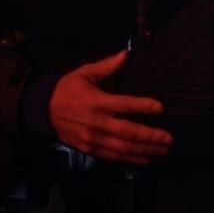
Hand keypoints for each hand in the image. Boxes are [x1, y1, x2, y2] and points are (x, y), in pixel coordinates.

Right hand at [49, 50, 172, 164]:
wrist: (43, 110)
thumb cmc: (67, 89)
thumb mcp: (84, 73)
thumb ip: (107, 66)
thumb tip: (126, 53)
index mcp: (96, 101)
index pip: (124, 104)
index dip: (143, 106)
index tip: (160, 108)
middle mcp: (96, 122)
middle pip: (128, 131)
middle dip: (150, 135)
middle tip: (169, 138)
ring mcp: (93, 138)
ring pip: (123, 147)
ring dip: (145, 149)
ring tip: (163, 149)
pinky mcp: (89, 148)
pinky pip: (113, 156)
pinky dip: (130, 159)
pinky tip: (145, 158)